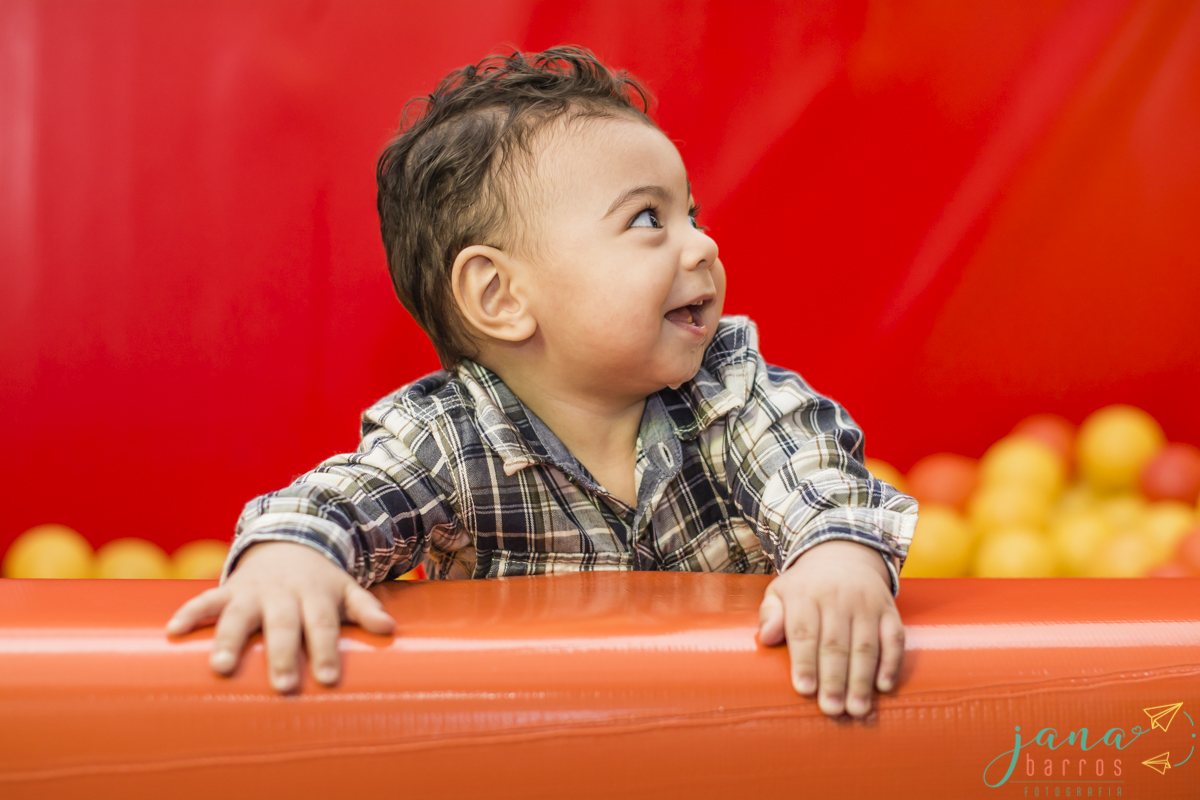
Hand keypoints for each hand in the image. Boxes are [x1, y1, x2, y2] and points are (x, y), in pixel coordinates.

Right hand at [165, 541, 395, 691]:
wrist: (289, 539)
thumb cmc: (320, 581)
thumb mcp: (346, 589)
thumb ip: (365, 609)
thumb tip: (390, 629)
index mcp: (315, 596)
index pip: (323, 625)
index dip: (326, 650)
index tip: (328, 679)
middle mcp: (283, 594)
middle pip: (283, 625)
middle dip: (281, 654)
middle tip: (282, 685)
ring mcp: (253, 592)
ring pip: (239, 615)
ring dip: (230, 639)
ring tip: (221, 666)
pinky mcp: (228, 591)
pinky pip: (204, 600)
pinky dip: (189, 614)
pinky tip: (172, 631)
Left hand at [757, 540, 903, 717]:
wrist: (843, 554)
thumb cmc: (806, 586)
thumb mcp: (780, 591)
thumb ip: (769, 615)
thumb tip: (765, 638)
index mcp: (805, 594)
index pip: (804, 631)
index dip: (805, 662)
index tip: (804, 690)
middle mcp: (837, 597)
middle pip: (836, 643)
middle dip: (834, 680)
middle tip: (832, 709)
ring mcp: (866, 603)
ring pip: (865, 645)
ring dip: (862, 680)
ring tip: (857, 709)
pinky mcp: (889, 609)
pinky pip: (894, 637)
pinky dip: (891, 663)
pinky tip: (884, 687)